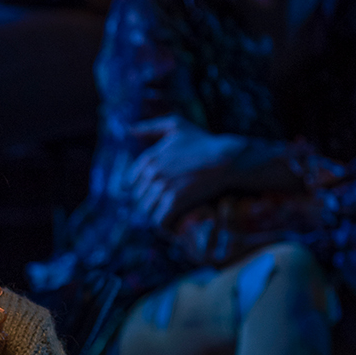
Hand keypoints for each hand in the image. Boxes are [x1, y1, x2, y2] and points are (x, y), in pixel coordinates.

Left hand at [127, 117, 247, 226]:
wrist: (227, 159)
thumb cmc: (203, 142)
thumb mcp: (176, 126)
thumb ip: (150, 127)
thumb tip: (129, 129)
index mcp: (149, 158)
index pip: (130, 183)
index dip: (141, 191)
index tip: (153, 195)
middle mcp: (152, 173)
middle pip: (138, 199)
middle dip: (149, 205)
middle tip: (163, 209)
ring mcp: (163, 188)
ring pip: (147, 212)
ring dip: (157, 217)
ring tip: (169, 219)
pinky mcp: (175, 201)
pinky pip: (160, 221)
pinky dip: (165, 227)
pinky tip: (173, 228)